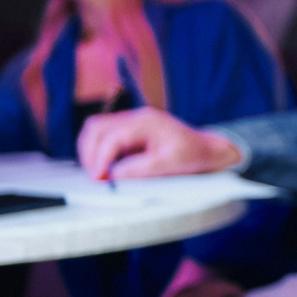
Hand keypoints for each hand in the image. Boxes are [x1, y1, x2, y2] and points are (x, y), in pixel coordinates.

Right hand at [76, 106, 241, 180]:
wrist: (207, 149)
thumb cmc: (193, 155)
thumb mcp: (171, 164)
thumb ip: (142, 169)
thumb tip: (115, 175)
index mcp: (147, 122)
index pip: (112, 137)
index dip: (101, 159)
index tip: (99, 179)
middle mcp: (136, 117)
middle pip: (96, 127)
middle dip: (90, 153)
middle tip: (95, 177)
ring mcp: (131, 122)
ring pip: (96, 129)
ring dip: (91, 151)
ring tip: (97, 173)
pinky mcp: (129, 131)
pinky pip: (104, 136)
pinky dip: (98, 150)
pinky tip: (104, 167)